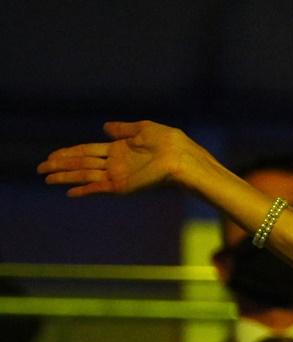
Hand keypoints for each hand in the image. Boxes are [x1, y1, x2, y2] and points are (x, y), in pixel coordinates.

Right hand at [38, 120, 193, 196]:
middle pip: (81, 163)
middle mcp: (115, 163)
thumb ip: (123, 129)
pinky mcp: (122, 186)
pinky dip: (83, 190)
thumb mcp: (143, 128)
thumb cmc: (169, 142)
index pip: (88, 150)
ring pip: (84, 175)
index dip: (69, 152)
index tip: (52, 154)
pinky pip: (97, 188)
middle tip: (40, 167)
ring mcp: (117, 175)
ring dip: (64, 176)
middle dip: (60, 165)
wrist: (182, 158)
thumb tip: (104, 127)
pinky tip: (69, 192)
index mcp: (120, 149)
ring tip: (45, 177)